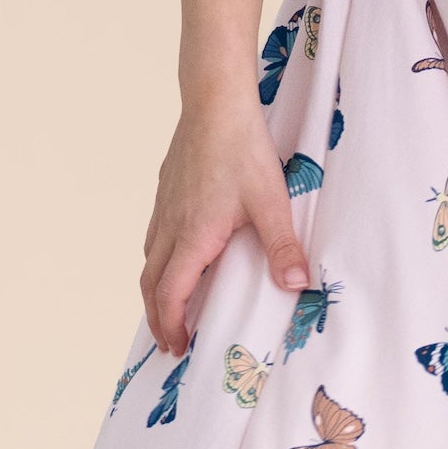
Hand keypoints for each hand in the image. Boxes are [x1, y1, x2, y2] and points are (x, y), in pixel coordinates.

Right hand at [140, 85, 307, 354]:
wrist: (214, 103)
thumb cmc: (242, 149)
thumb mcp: (270, 201)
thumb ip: (283, 247)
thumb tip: (298, 285)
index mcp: (193, 237)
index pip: (170, 295)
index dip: (171, 325)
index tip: (179, 346)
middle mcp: (170, 226)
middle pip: (150, 284)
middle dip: (157, 318)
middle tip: (170, 340)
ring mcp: (164, 207)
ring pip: (149, 260)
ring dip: (155, 290)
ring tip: (169, 306)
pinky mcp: (166, 191)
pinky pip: (154, 236)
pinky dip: (158, 261)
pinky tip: (177, 255)